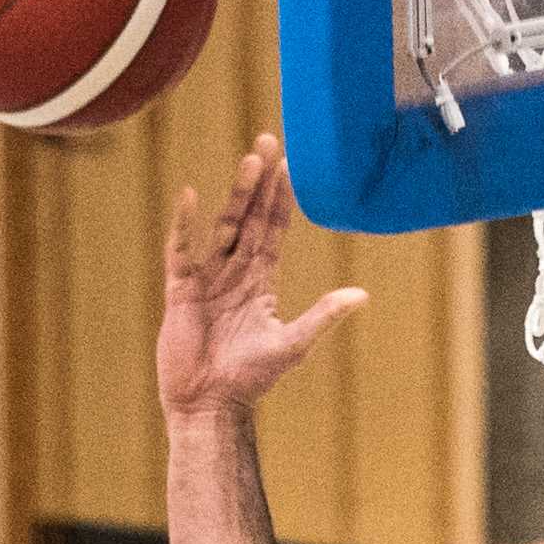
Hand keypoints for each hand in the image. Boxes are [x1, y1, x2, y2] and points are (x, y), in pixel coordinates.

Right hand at [158, 135, 366, 419]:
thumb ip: (323, 316)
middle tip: (268, 139)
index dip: (282, 198)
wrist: (210, 404)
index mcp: (261, 282)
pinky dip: (184, 226)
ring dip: (236, 194)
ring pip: (223, 227)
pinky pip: (182, 251)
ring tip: (249, 160)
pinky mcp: (181, 292)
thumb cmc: (250, 379)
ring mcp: (207, 279)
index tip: (290, 164)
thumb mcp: (292, 344)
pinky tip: (189, 197)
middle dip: (259, 181)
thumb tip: (362, 295)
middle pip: (249, 218)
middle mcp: (235, 273)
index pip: (274, 230)